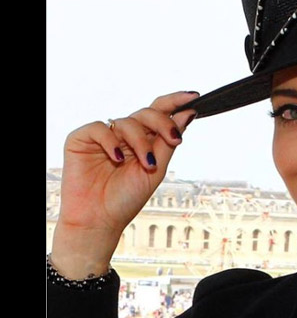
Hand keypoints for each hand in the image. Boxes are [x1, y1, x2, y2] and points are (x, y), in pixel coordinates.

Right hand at [50, 91, 197, 278]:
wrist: (99, 220)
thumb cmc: (127, 198)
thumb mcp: (157, 170)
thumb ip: (169, 141)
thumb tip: (188, 114)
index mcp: (144, 140)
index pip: (160, 112)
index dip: (175, 101)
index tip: (194, 97)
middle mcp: (125, 134)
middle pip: (147, 113)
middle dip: (163, 123)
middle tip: (174, 139)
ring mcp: (104, 136)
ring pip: (127, 121)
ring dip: (140, 142)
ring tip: (146, 164)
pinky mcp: (81, 139)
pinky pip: (100, 128)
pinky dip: (111, 141)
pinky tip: (117, 157)